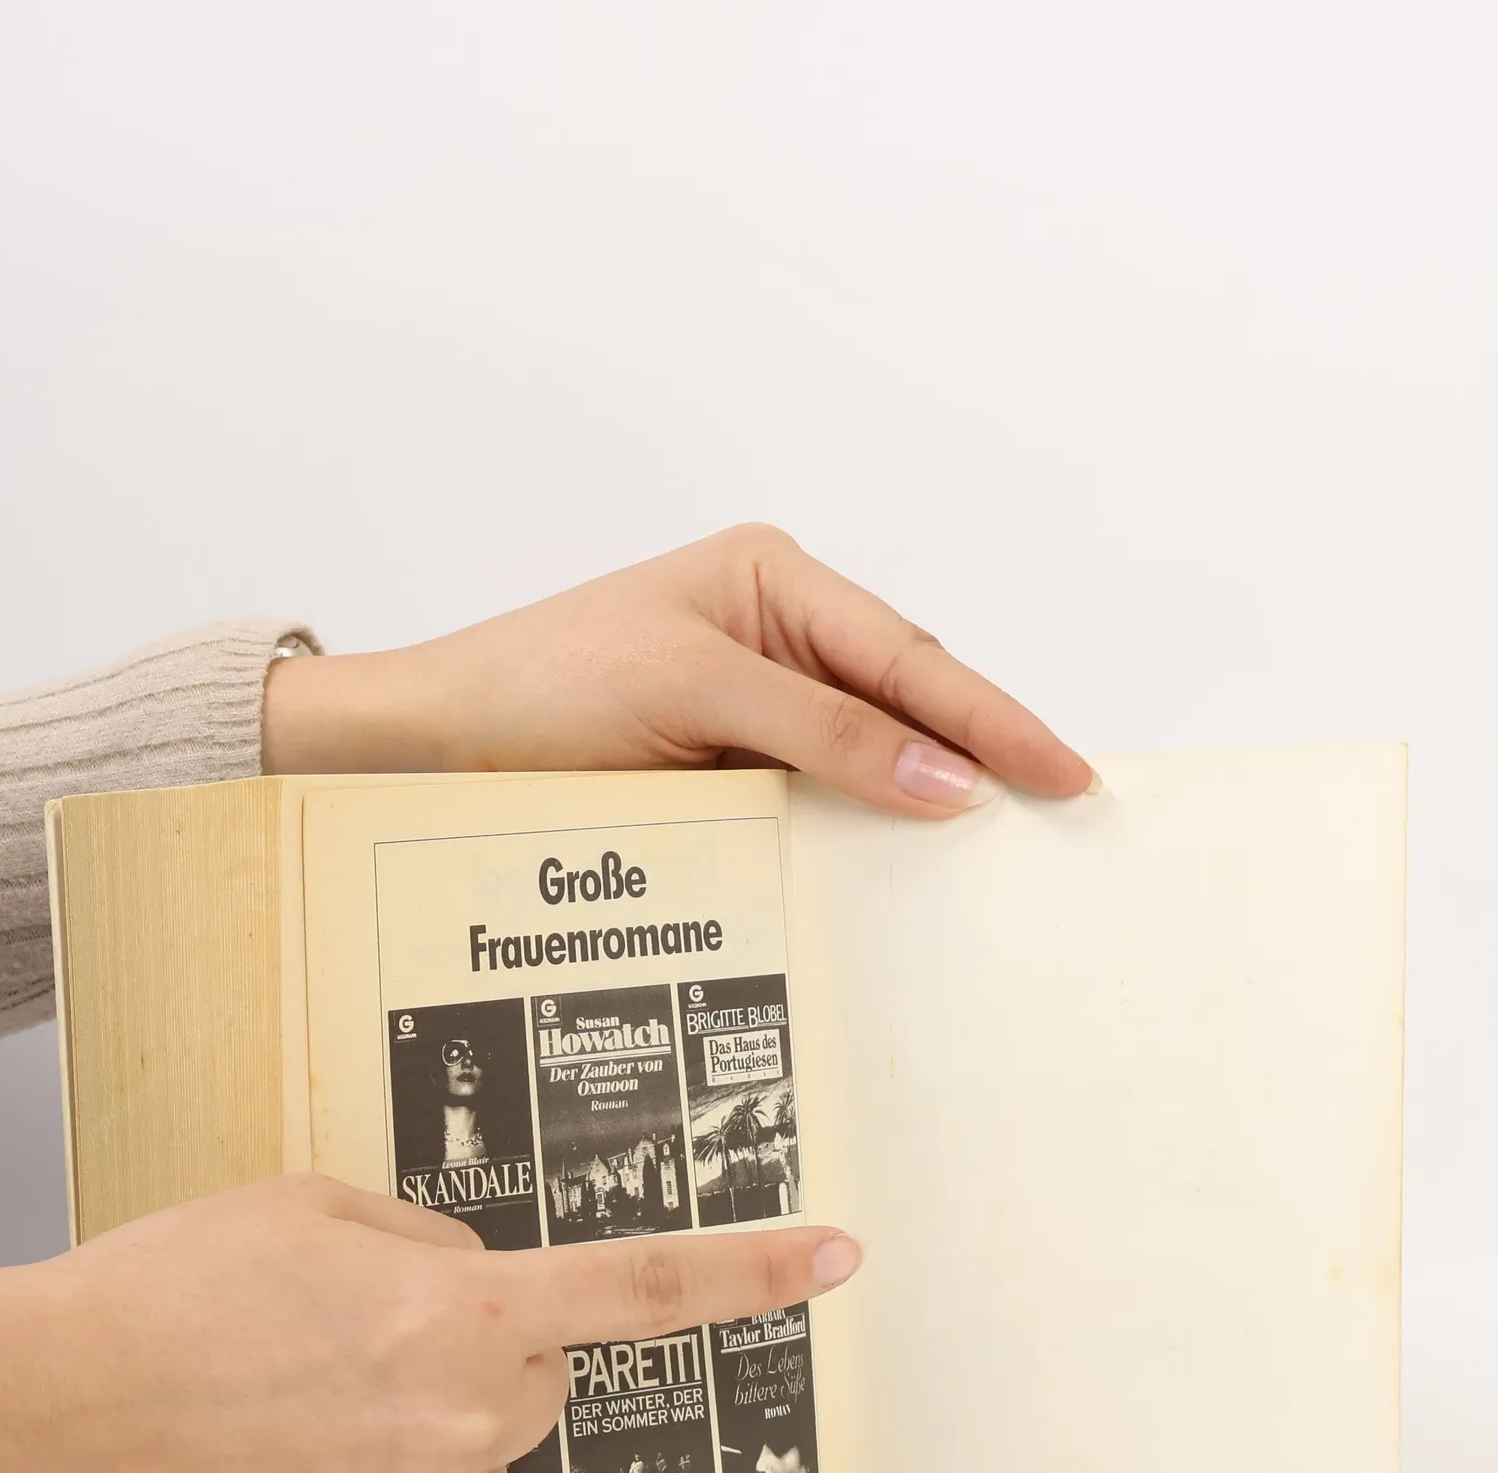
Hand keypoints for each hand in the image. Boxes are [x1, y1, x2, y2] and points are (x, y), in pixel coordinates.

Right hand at [0, 1177, 858, 1472]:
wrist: (16, 1425)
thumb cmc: (146, 1301)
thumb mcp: (299, 1210)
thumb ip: (422, 1240)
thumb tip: (474, 1279)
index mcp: (458, 1309)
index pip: (638, 1287)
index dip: (750, 1271)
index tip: (836, 1257)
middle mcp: (461, 1425)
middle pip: (532, 1390)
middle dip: (475, 1369)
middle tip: (351, 1360)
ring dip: (413, 1457)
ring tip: (284, 1433)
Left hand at [262, 523, 1094, 811]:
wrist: (431, 746)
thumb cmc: (540, 686)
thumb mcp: (690, 687)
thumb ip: (822, 728)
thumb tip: (947, 777)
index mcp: (772, 581)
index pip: (906, 655)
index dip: (991, 717)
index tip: (1061, 771)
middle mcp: (776, 636)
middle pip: (906, 699)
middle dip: (981, 750)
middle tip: (1065, 811)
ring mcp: (757, 707)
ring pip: (872, 755)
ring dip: (927, 799)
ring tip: (1007, 849)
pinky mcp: (732, 772)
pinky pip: (820, 799)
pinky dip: (863, 831)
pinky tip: (903, 866)